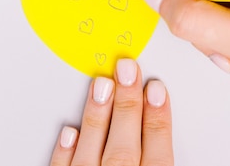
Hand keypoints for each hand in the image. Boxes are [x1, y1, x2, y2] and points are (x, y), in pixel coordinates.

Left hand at [50, 59, 173, 165]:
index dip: (158, 120)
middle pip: (124, 149)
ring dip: (97, 118)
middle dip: (127, 106)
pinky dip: (65, 154)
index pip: (157, 154)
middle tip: (127, 71)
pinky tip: (70, 131)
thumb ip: (159, 160)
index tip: (156, 90)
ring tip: (101, 85)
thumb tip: (164, 127)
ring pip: (91, 156)